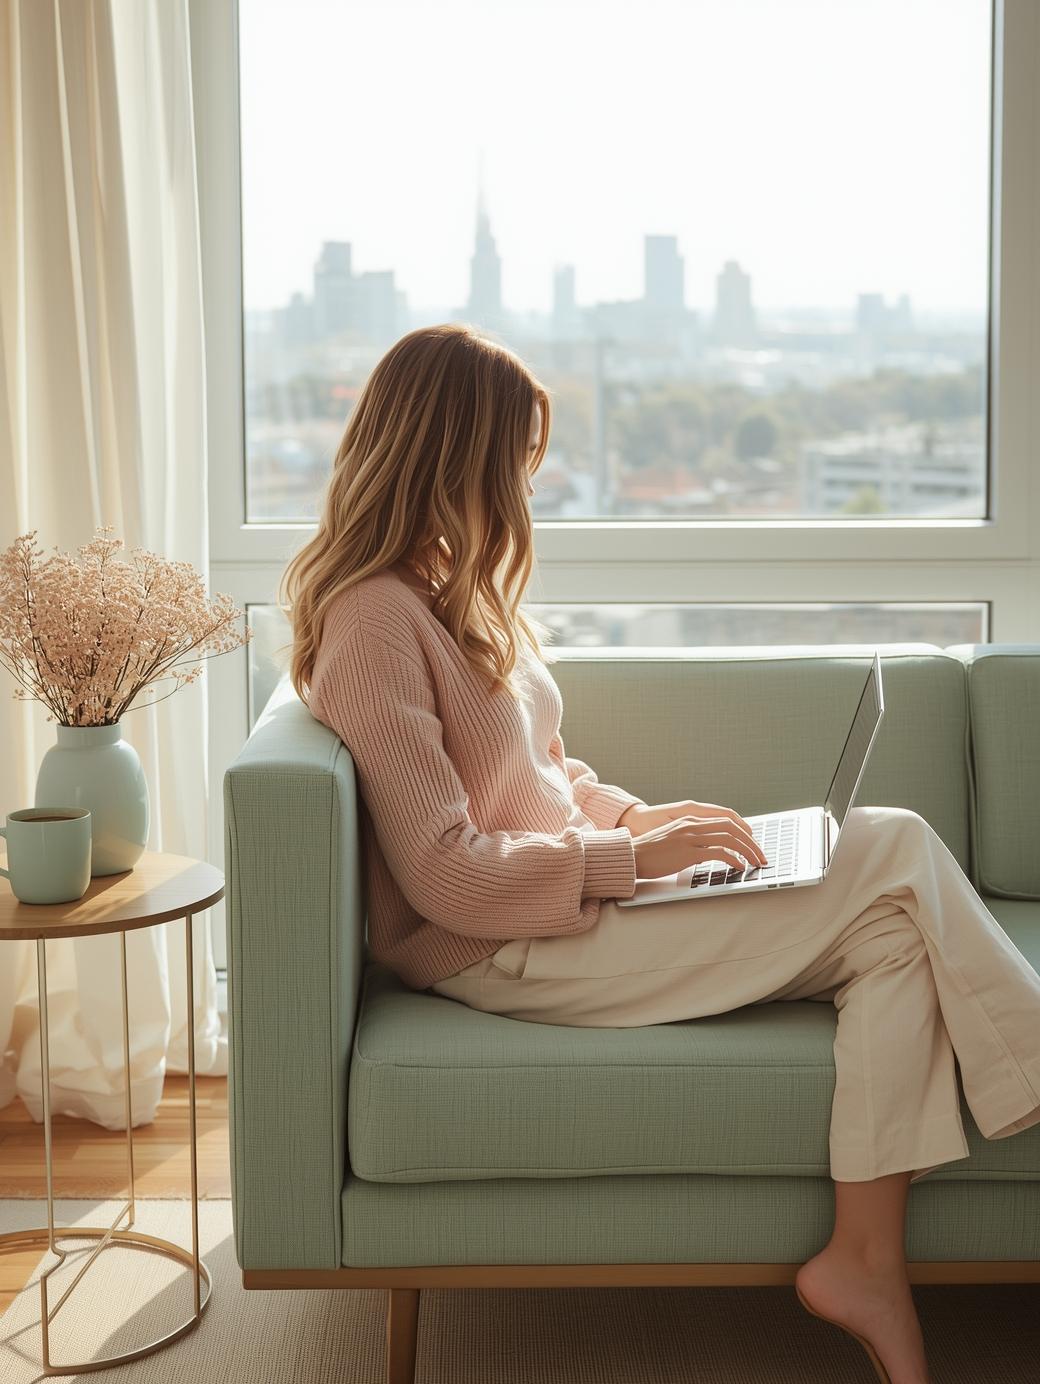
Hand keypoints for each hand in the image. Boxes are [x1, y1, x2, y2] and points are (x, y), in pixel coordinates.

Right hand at [618, 799, 768, 878]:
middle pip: (732, 827)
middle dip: (751, 842)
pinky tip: (739, 867)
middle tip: (761, 855)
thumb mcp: (674, 839)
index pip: (725, 820)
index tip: (753, 843)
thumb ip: (692, 840)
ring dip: (747, 851)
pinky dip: (734, 859)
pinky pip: (719, 853)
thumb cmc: (650, 852)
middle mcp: (692, 824)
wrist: (631, 856)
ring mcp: (691, 837)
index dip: (744, 831)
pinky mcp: (688, 852)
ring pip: (730, 839)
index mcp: (690, 820)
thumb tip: (709, 851)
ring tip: (755, 863)